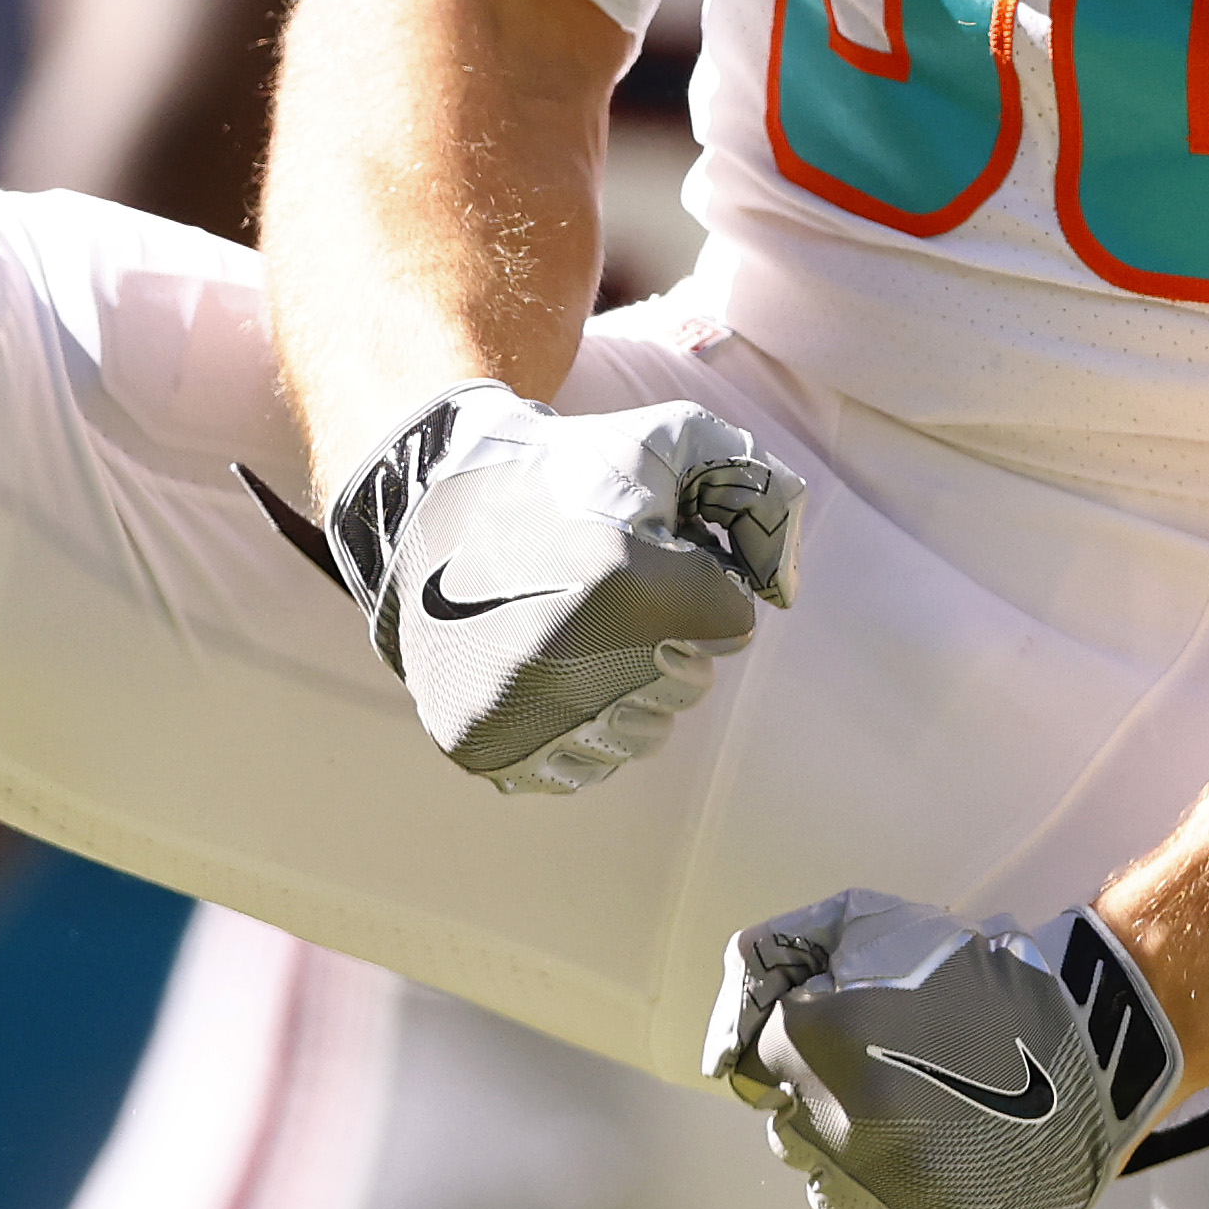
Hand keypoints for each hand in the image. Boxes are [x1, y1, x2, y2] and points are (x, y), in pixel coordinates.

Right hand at [321, 381, 797, 793]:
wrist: (424, 496)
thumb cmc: (562, 468)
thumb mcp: (666, 440)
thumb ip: (756, 490)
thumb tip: (784, 590)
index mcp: (630, 586)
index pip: (732, 625)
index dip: (699, 582)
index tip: (649, 553)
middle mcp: (575, 663)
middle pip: (689, 686)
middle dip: (667, 636)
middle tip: (602, 586)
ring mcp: (523, 714)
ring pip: (640, 735)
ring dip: (625, 688)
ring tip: (570, 623)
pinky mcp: (485, 746)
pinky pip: (577, 768)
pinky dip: (572, 728)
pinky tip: (542, 671)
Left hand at [705, 891, 1179, 1208]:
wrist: (1090, 1036)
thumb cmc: (978, 975)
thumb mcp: (871, 922)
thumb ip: (782, 952)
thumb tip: (730, 1020)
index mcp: (819, 1044)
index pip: (755, 1066)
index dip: (797, 1047)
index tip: (834, 1039)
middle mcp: (844, 1125)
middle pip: (788, 1131)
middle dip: (821, 1101)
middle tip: (884, 1075)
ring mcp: (893, 1189)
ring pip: (828, 1191)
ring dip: (853, 1161)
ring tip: (911, 1124)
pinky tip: (929, 1170)